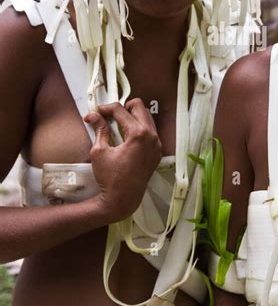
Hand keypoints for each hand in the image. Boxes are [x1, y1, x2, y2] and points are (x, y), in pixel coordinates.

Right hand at [83, 99, 162, 223]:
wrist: (122, 199)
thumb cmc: (110, 178)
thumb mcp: (99, 151)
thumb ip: (99, 129)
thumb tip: (92, 115)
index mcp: (138, 134)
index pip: (121, 110)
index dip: (106, 108)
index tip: (97, 112)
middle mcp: (151, 136)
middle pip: (138, 107)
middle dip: (123, 108)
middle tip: (109, 115)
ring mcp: (156, 144)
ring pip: (146, 117)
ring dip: (132, 117)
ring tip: (117, 125)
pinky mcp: (156, 152)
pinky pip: (150, 131)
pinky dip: (139, 128)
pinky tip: (126, 136)